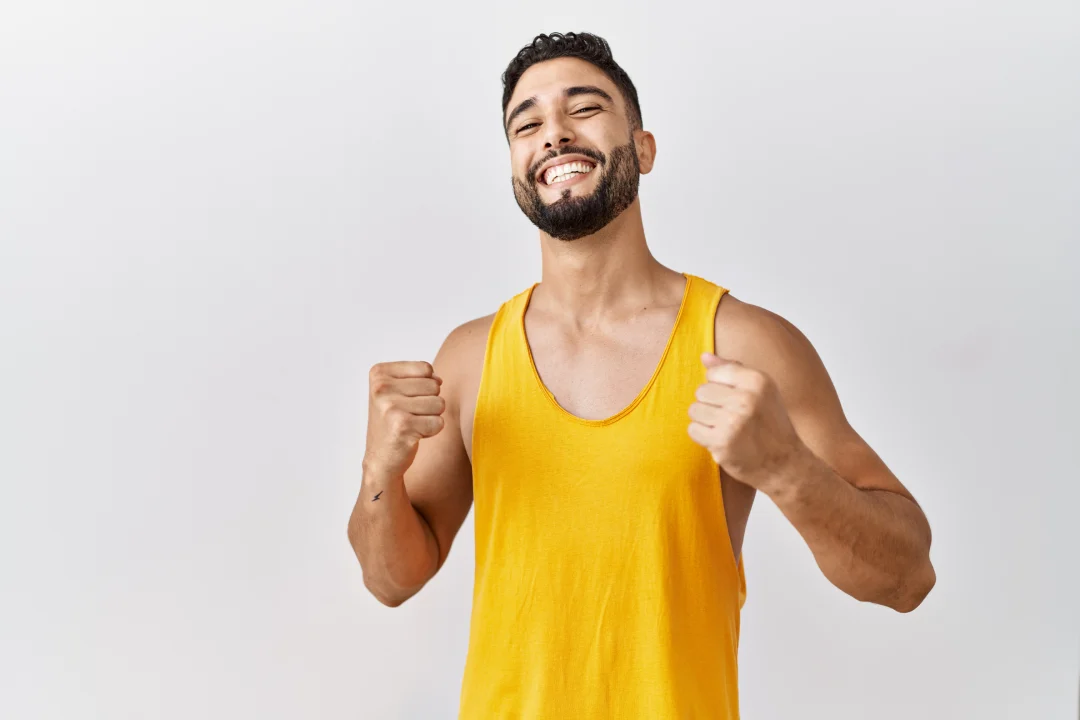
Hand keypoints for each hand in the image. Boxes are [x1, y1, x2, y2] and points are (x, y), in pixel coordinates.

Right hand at [364, 361, 445, 478]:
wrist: (380, 459)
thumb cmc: (393, 422)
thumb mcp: (397, 391)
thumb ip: (419, 378)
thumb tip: (439, 380)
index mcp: (379, 373)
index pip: (425, 368)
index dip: (424, 386)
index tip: (405, 400)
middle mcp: (381, 387)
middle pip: (434, 386)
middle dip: (429, 402)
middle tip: (409, 415)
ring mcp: (390, 406)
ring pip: (439, 403)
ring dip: (431, 417)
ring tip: (411, 425)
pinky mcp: (402, 426)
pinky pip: (439, 422)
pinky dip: (431, 431)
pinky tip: (413, 435)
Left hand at [687, 353, 804, 492]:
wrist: (784, 464)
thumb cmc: (771, 424)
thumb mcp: (761, 391)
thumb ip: (732, 370)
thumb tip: (704, 356)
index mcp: (757, 380)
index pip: (713, 373)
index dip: (719, 387)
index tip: (734, 400)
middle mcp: (746, 398)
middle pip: (701, 391)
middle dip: (711, 405)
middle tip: (730, 418)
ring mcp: (733, 421)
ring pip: (694, 410)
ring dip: (705, 421)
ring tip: (725, 428)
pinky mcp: (722, 442)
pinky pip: (693, 430)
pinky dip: (703, 437)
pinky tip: (721, 440)